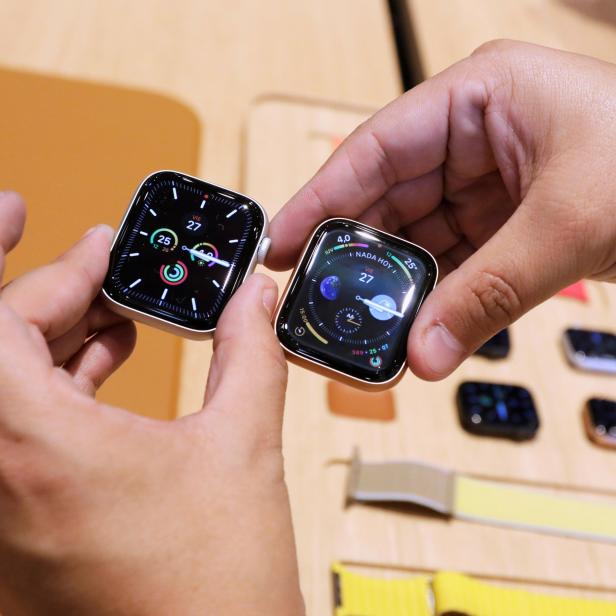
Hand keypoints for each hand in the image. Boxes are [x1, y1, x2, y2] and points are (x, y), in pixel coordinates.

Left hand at [0, 193, 302, 614]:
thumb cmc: (217, 590)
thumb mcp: (243, 448)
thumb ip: (250, 354)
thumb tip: (254, 301)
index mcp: (34, 451)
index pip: (3, 323)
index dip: (53, 272)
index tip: (99, 245)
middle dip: (53, 296)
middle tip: (107, 268)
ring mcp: (2, 508)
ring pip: (7, 387)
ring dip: (58, 337)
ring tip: (122, 311)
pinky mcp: (20, 524)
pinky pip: (19, 427)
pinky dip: (58, 383)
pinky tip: (110, 362)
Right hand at [267, 40, 615, 379]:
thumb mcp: (568, 225)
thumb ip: (488, 294)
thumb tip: (424, 353)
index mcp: (481, 97)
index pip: (376, 147)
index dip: (322, 196)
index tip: (281, 241)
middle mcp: (475, 135)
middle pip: (389, 196)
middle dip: (355, 250)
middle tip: (316, 296)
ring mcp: (488, 180)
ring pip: (418, 235)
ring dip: (396, 282)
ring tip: (361, 322)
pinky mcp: (506, 220)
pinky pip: (453, 259)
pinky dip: (435, 294)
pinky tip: (413, 323)